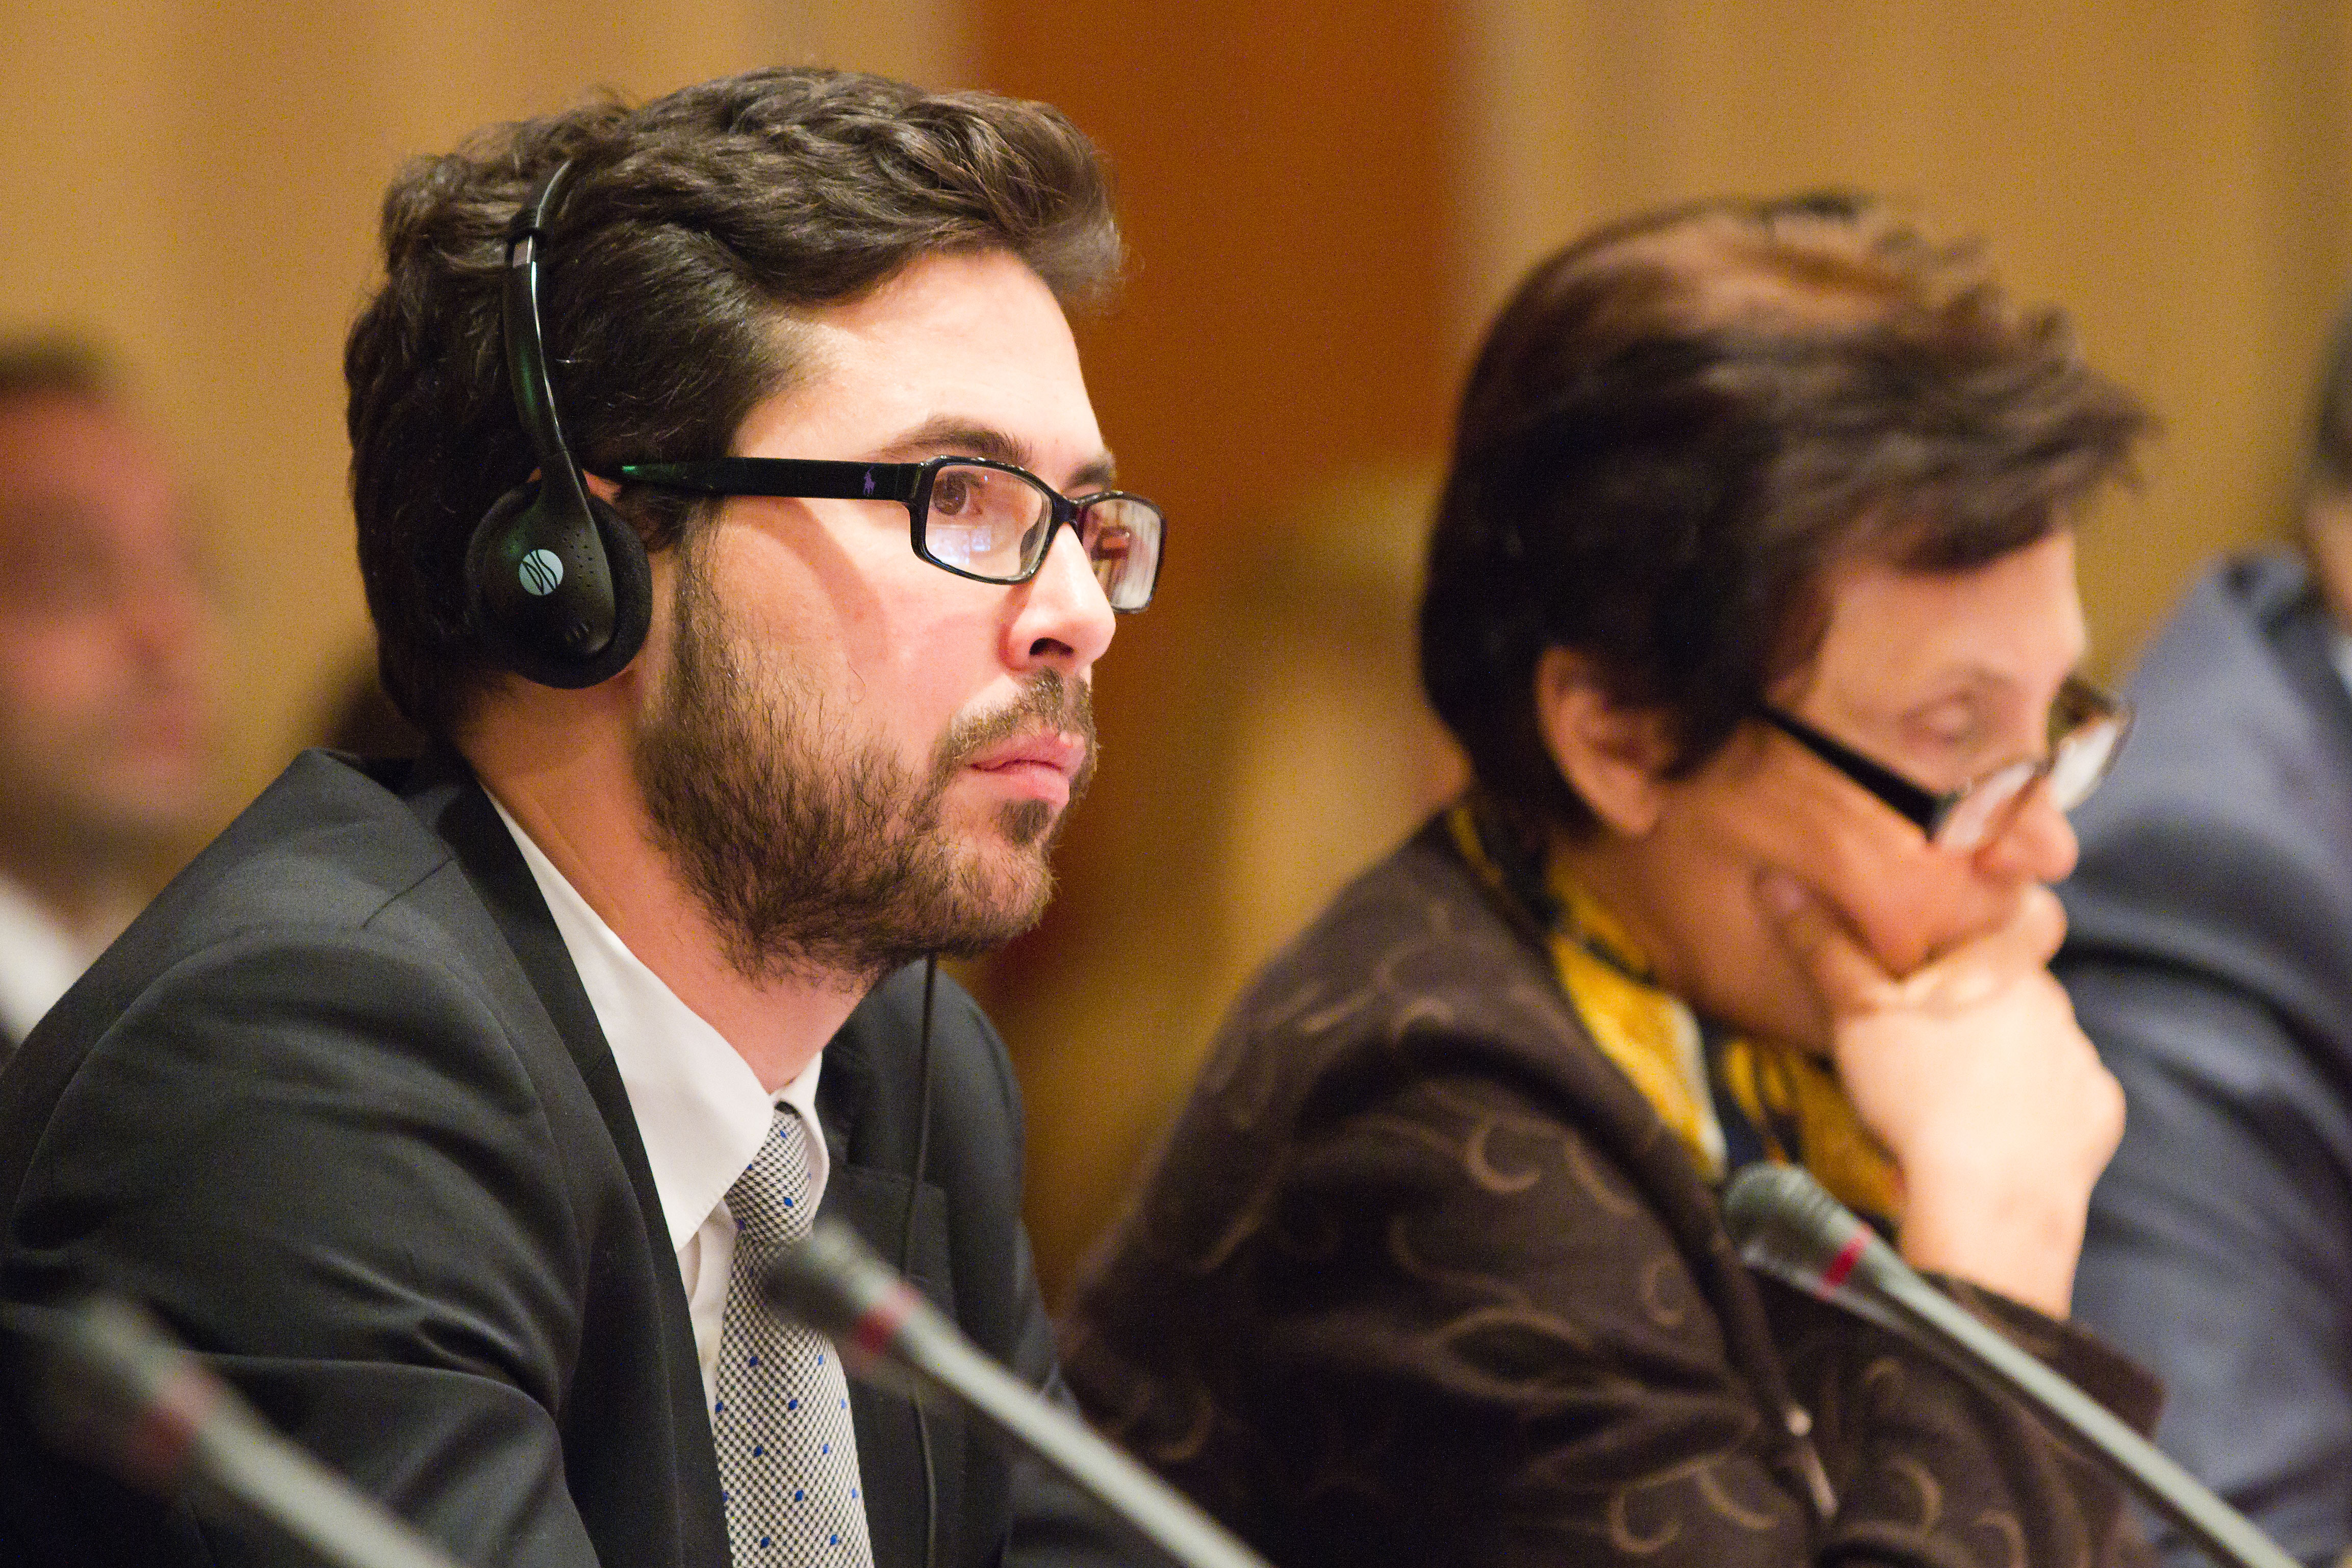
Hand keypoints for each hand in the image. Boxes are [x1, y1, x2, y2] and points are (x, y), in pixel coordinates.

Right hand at [1761, 873, 2122, 1317]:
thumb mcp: (1856, 1014)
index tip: (1905, 993)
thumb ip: (1824, 946)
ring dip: (2000, 1062)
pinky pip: (2065, 1100)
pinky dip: (2035, 1112)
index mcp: (1998, 963)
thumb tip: (1775, 879)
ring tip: (1951, 1103)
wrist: (1987, 1204)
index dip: (1936, 962)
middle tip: (1916, 1054)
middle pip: (2003, 991)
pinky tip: (1996, 1137)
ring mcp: (2082, 1060)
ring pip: (2033, 1045)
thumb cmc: (1917, 1096)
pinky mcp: (2099, 1115)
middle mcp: (2055, 1001)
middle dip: (1966, 1014)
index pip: (1973, 938)